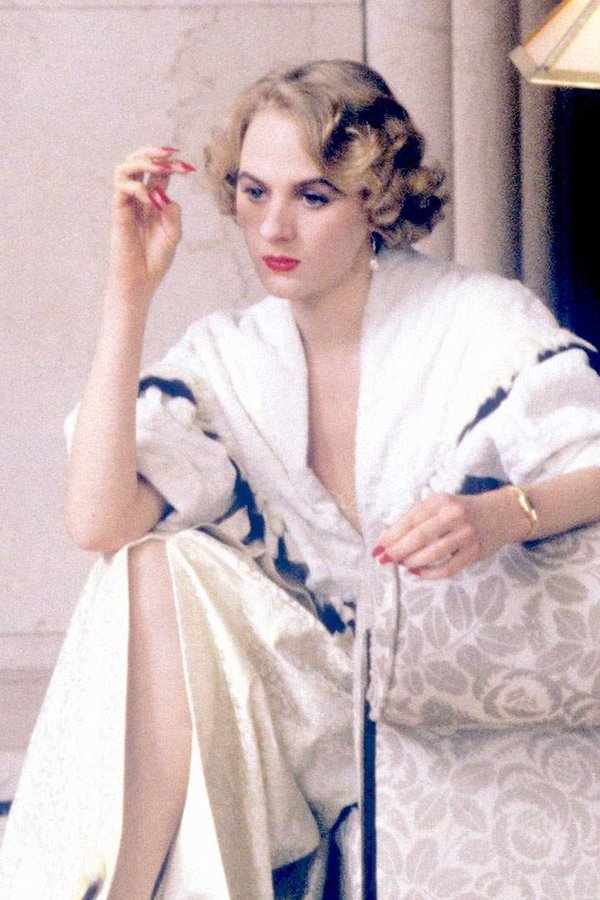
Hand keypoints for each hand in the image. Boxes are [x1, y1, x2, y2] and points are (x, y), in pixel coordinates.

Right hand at [108, 146, 195, 304]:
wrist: (141, 280)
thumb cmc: (155, 260)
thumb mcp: (173, 235)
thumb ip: (173, 213)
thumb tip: (164, 194)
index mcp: (153, 202)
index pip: (159, 173)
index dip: (172, 164)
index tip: (188, 166)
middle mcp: (138, 198)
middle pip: (138, 162)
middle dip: (154, 153)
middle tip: (172, 155)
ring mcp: (126, 203)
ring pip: (124, 168)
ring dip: (143, 161)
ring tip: (161, 167)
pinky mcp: (118, 212)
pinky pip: (121, 188)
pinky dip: (137, 187)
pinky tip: (151, 200)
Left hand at [372, 490, 516, 579]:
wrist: (501, 514)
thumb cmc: (462, 511)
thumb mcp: (441, 505)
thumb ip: (419, 518)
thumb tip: (389, 539)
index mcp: (440, 500)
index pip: (410, 519)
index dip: (391, 535)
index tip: (377, 547)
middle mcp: (454, 515)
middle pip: (419, 536)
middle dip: (397, 550)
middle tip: (385, 559)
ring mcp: (466, 534)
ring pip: (432, 553)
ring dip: (412, 562)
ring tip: (402, 565)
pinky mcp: (474, 552)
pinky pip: (448, 568)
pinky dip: (430, 573)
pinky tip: (419, 573)